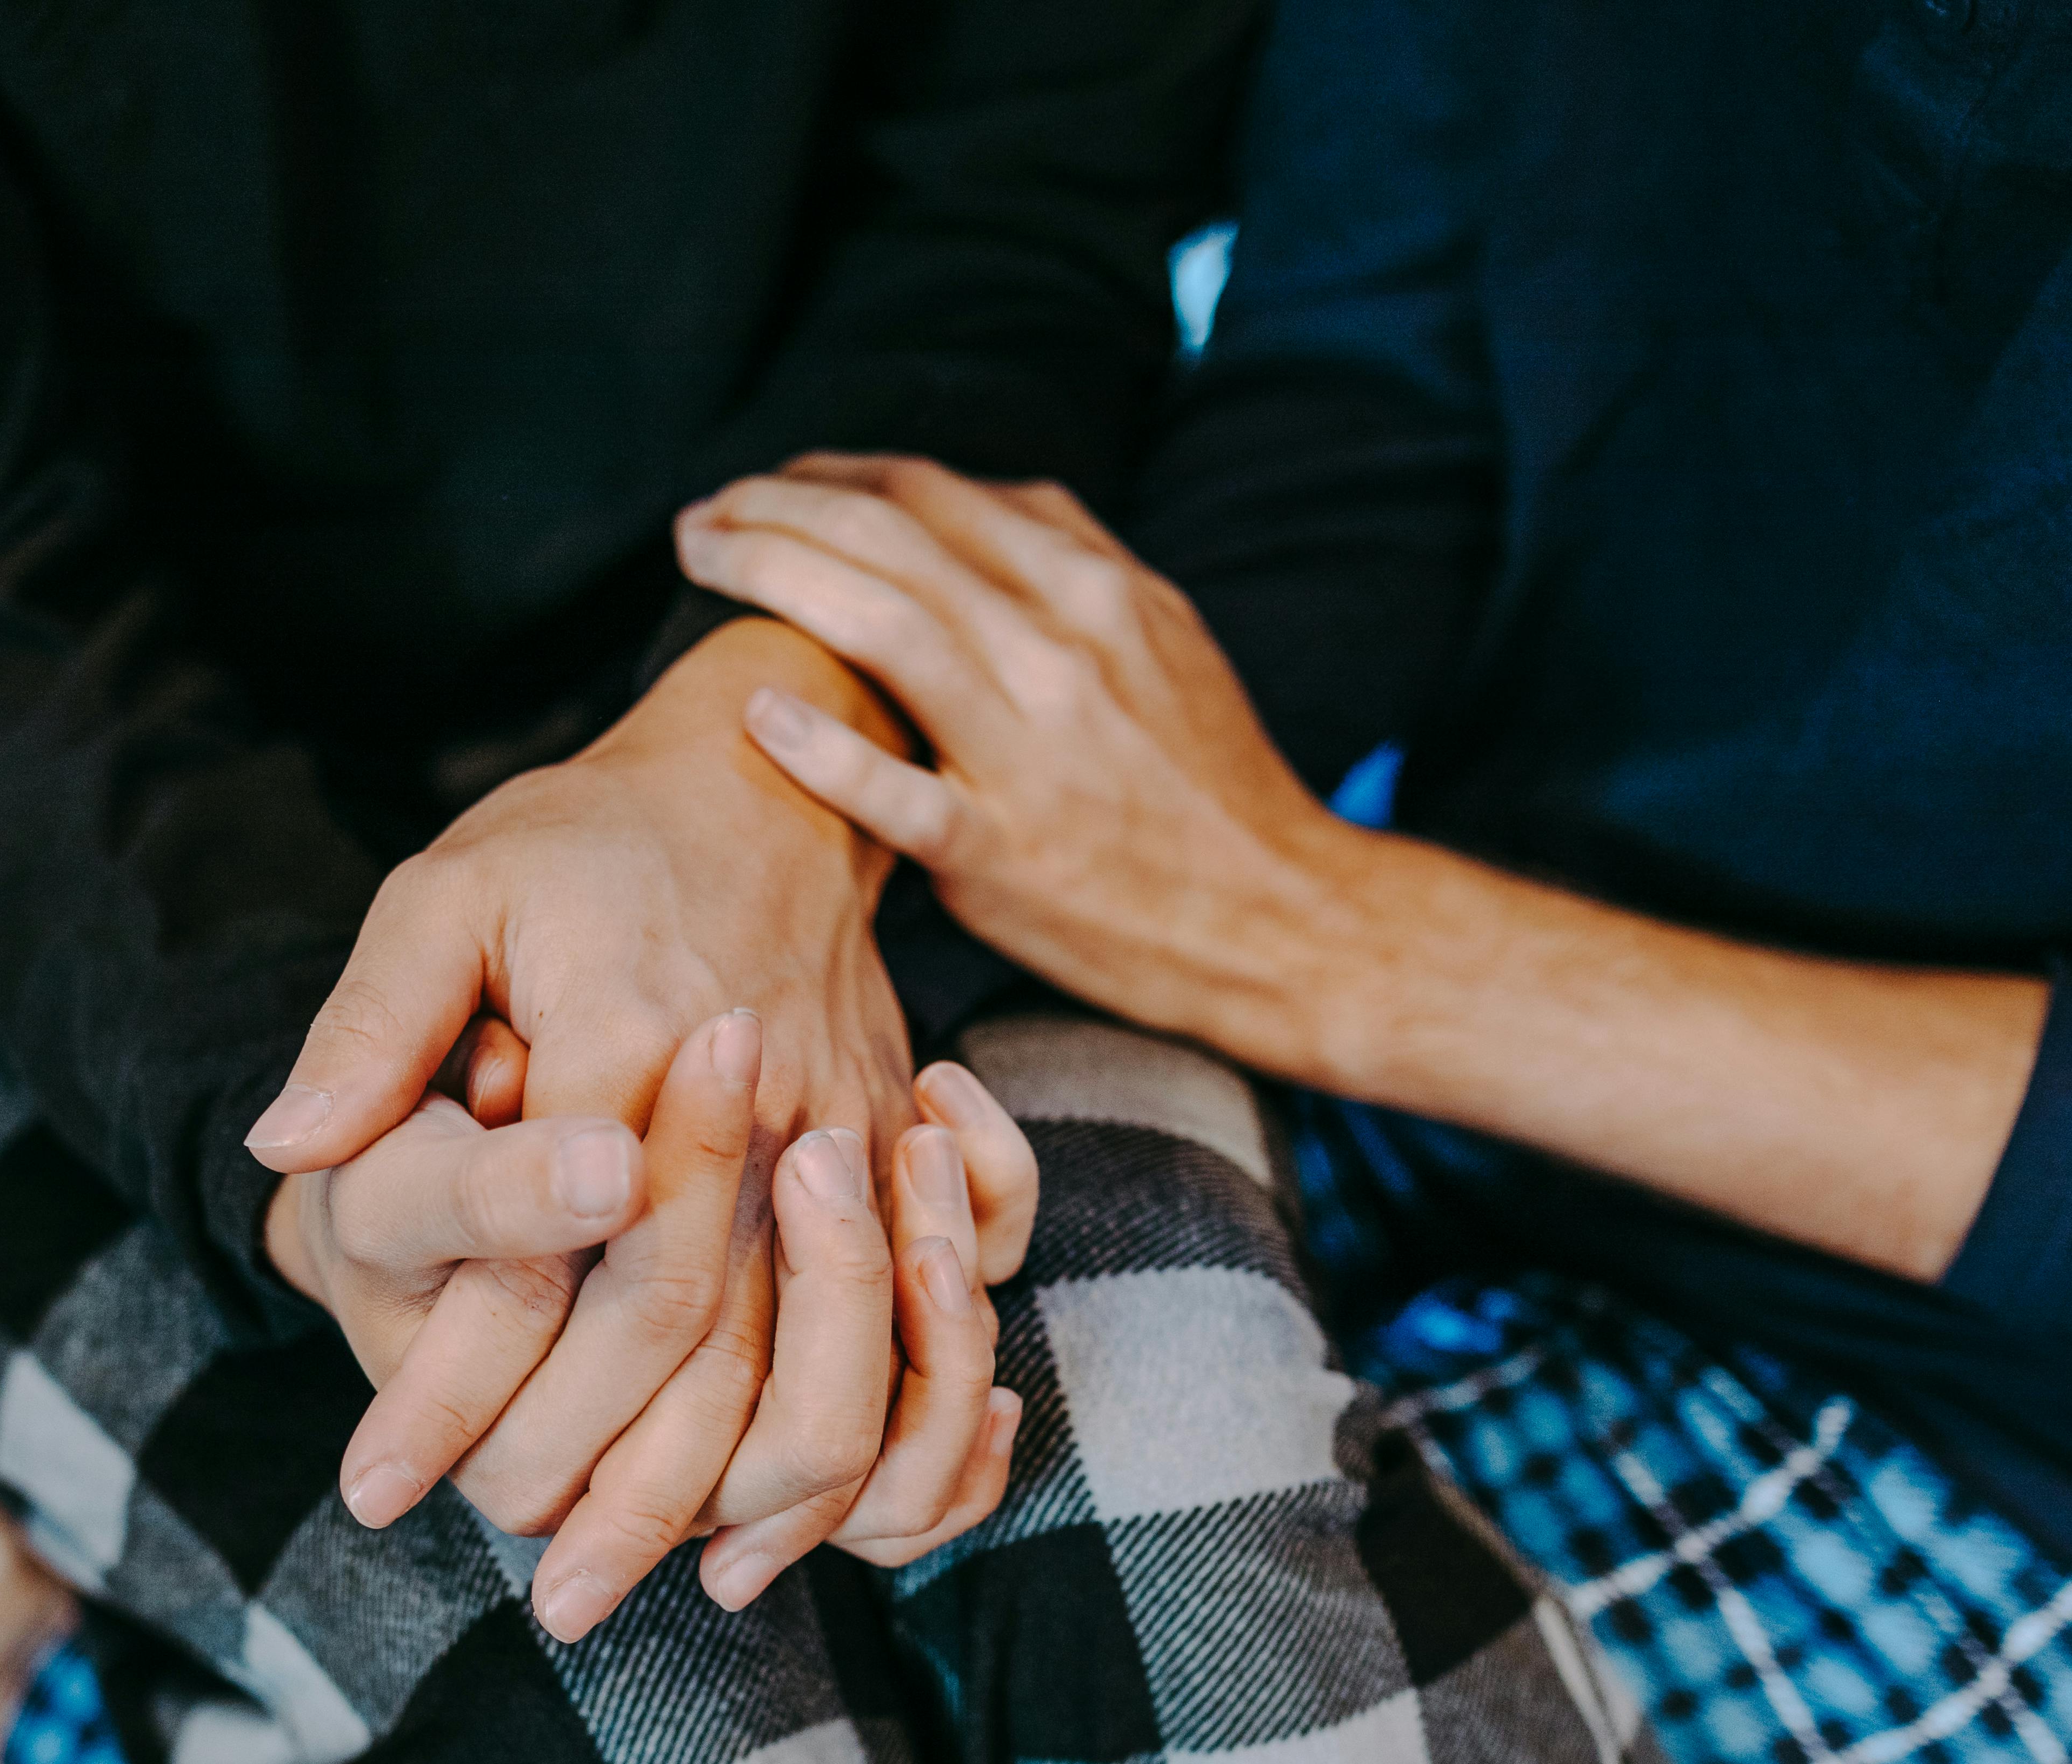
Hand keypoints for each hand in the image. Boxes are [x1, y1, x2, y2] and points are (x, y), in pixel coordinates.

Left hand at [251, 619, 1037, 1633]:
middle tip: (510, 1593)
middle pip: (681, 1345)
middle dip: (588, 1482)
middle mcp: (758, 1111)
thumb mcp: (447, 890)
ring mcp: (845, 1143)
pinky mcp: (893, 1168)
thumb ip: (371, 1023)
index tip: (370, 1486)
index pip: (544, 1257)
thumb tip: (287, 1146)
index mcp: (632, 1040)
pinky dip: (831, 1463)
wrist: (758, 785)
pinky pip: (894, 1350)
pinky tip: (743, 1542)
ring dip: (705, 1505)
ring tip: (598, 1591)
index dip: (455, 1386)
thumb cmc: (581, 843)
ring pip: (802, 1374)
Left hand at [679, 454, 2047, 1282]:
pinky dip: (840, 750)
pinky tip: (759, 722)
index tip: (792, 483)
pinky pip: (926, 792)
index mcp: (1137, 627)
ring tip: (702, 567)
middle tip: (708, 509)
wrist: (1369, 973)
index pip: (986, 509)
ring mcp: (1084, 759)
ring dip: (800, 582)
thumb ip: (1100, 680)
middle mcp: (1111, 662)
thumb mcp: (1192, 745)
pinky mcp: (1065, 865)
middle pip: (932, 533)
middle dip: (809, 504)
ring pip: (913, 626)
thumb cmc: (1272, 885)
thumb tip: (1019, 636)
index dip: (874, 482)